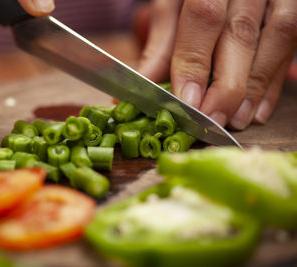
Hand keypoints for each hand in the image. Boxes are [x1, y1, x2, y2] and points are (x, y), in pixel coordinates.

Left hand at [137, 0, 296, 129]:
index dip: (195, 62)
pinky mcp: (292, 10)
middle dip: (226, 85)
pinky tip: (257, 110)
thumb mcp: (171, 7)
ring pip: (275, 39)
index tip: (187, 101)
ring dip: (255, 87)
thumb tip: (143, 85)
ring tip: (237, 120)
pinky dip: (273, 83)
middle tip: (211, 120)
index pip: (204, 18)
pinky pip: (292, 45)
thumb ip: (161, 44)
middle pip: (241, 34)